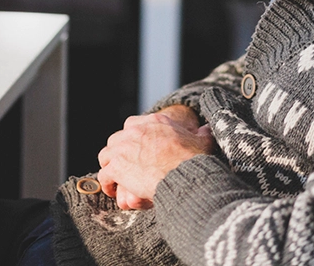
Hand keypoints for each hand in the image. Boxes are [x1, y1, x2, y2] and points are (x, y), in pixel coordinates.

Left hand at [96, 111, 215, 209]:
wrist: (184, 176)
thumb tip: (209, 128)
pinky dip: (107, 183)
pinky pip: (104, 174)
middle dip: (119, 152)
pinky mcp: (116, 166)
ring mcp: (123, 148)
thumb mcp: (203, 141)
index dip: (133, 138)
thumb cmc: (195, 160)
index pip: (132, 124)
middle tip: (125, 166)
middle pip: (116, 139)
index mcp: (154, 122)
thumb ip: (203, 133)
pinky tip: (113, 190)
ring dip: (110, 166)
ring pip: (106, 155)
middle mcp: (135, 131)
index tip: (137, 150)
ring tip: (116, 179)